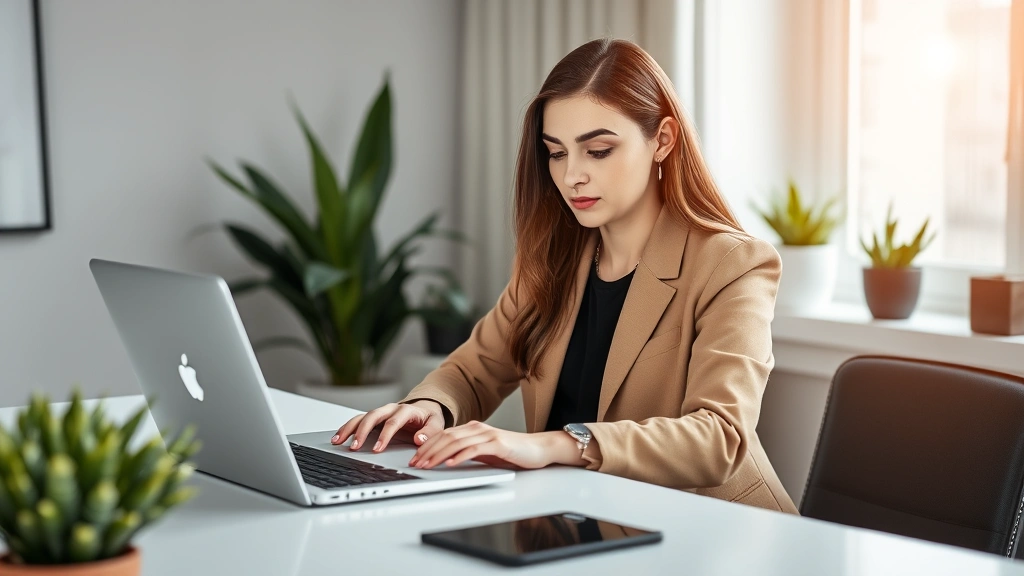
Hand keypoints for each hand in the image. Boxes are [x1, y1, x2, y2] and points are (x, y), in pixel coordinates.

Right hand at [330, 400, 444, 452]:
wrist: (425, 409)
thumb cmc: (429, 418)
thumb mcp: (436, 424)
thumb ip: (430, 432)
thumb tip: (420, 439)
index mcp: (406, 410)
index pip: (393, 422)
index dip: (385, 435)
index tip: (377, 449)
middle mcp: (390, 408)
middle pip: (372, 416)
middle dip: (362, 432)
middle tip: (354, 447)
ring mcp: (380, 412)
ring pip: (361, 417)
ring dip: (349, 428)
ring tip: (338, 441)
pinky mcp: (374, 417)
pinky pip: (358, 420)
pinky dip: (347, 428)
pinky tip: (338, 437)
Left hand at [409, 421, 567, 470]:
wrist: (538, 449)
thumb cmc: (512, 452)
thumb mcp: (485, 452)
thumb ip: (468, 452)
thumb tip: (446, 460)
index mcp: (472, 429)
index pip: (443, 435)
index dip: (427, 447)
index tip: (415, 459)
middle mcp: (478, 428)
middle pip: (446, 437)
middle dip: (428, 451)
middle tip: (415, 464)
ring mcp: (487, 434)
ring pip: (456, 443)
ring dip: (439, 455)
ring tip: (427, 465)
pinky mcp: (497, 444)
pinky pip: (474, 449)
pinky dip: (460, 456)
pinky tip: (450, 463)